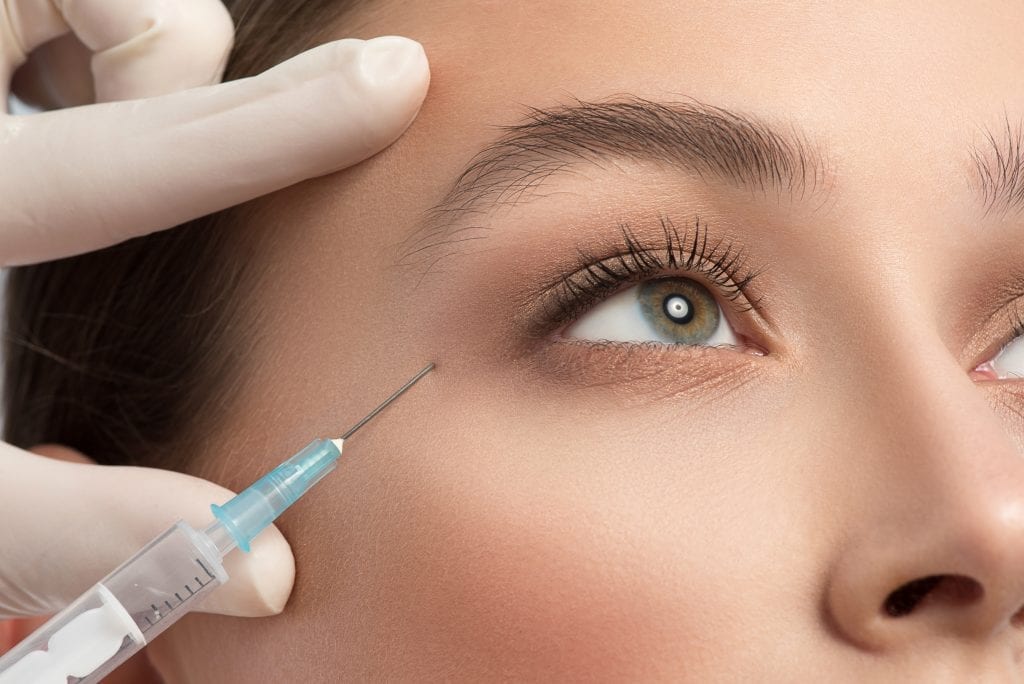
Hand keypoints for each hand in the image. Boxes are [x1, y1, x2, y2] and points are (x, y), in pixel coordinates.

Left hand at [0, 0, 428, 633]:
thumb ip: (82, 526)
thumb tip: (266, 575)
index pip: (137, 160)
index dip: (285, 127)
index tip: (397, 81)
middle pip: (129, 17)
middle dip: (172, 68)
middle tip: (150, 135)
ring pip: (99, 4)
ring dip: (125, 62)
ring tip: (93, 134)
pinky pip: (59, 15)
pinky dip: (78, 49)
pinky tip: (52, 118)